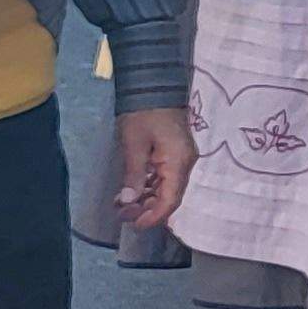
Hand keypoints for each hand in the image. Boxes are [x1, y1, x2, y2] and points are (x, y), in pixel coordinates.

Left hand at [112, 107, 197, 230]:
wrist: (154, 84)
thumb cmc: (143, 113)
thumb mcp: (134, 145)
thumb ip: (134, 175)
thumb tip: (128, 202)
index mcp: (178, 163)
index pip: (170, 200)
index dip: (153, 216)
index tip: (135, 225)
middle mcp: (185, 163)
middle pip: (170, 196)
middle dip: (147, 209)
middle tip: (122, 214)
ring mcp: (182, 157)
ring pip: (167, 187)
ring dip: (147, 197)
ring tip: (123, 203)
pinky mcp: (175, 151)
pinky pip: (165, 175)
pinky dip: (150, 185)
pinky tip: (133, 188)